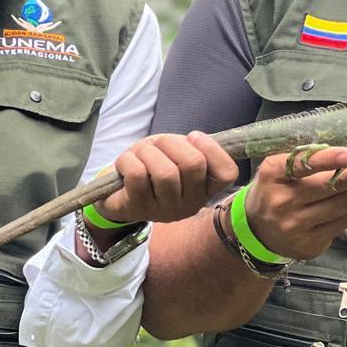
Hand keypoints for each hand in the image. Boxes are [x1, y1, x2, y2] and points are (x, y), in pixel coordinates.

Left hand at [95, 132, 239, 225]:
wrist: (118, 189)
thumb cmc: (153, 166)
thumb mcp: (176, 153)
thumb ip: (191, 147)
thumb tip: (196, 139)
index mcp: (206, 189)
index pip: (227, 173)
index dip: (212, 148)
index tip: (193, 136)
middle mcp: (190, 204)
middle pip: (193, 164)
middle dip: (171, 143)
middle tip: (160, 145)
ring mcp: (165, 210)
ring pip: (164, 171)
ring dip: (148, 152)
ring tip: (141, 155)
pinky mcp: (139, 209)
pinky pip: (137, 175)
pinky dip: (128, 160)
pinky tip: (126, 164)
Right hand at [240, 148, 346, 260]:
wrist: (256, 232)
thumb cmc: (275, 190)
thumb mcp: (278, 170)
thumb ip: (305, 161)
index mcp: (273, 175)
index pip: (302, 165)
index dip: (327, 160)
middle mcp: (282, 202)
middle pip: (330, 187)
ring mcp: (296, 227)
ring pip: (340, 207)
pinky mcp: (310, 244)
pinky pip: (341, 224)